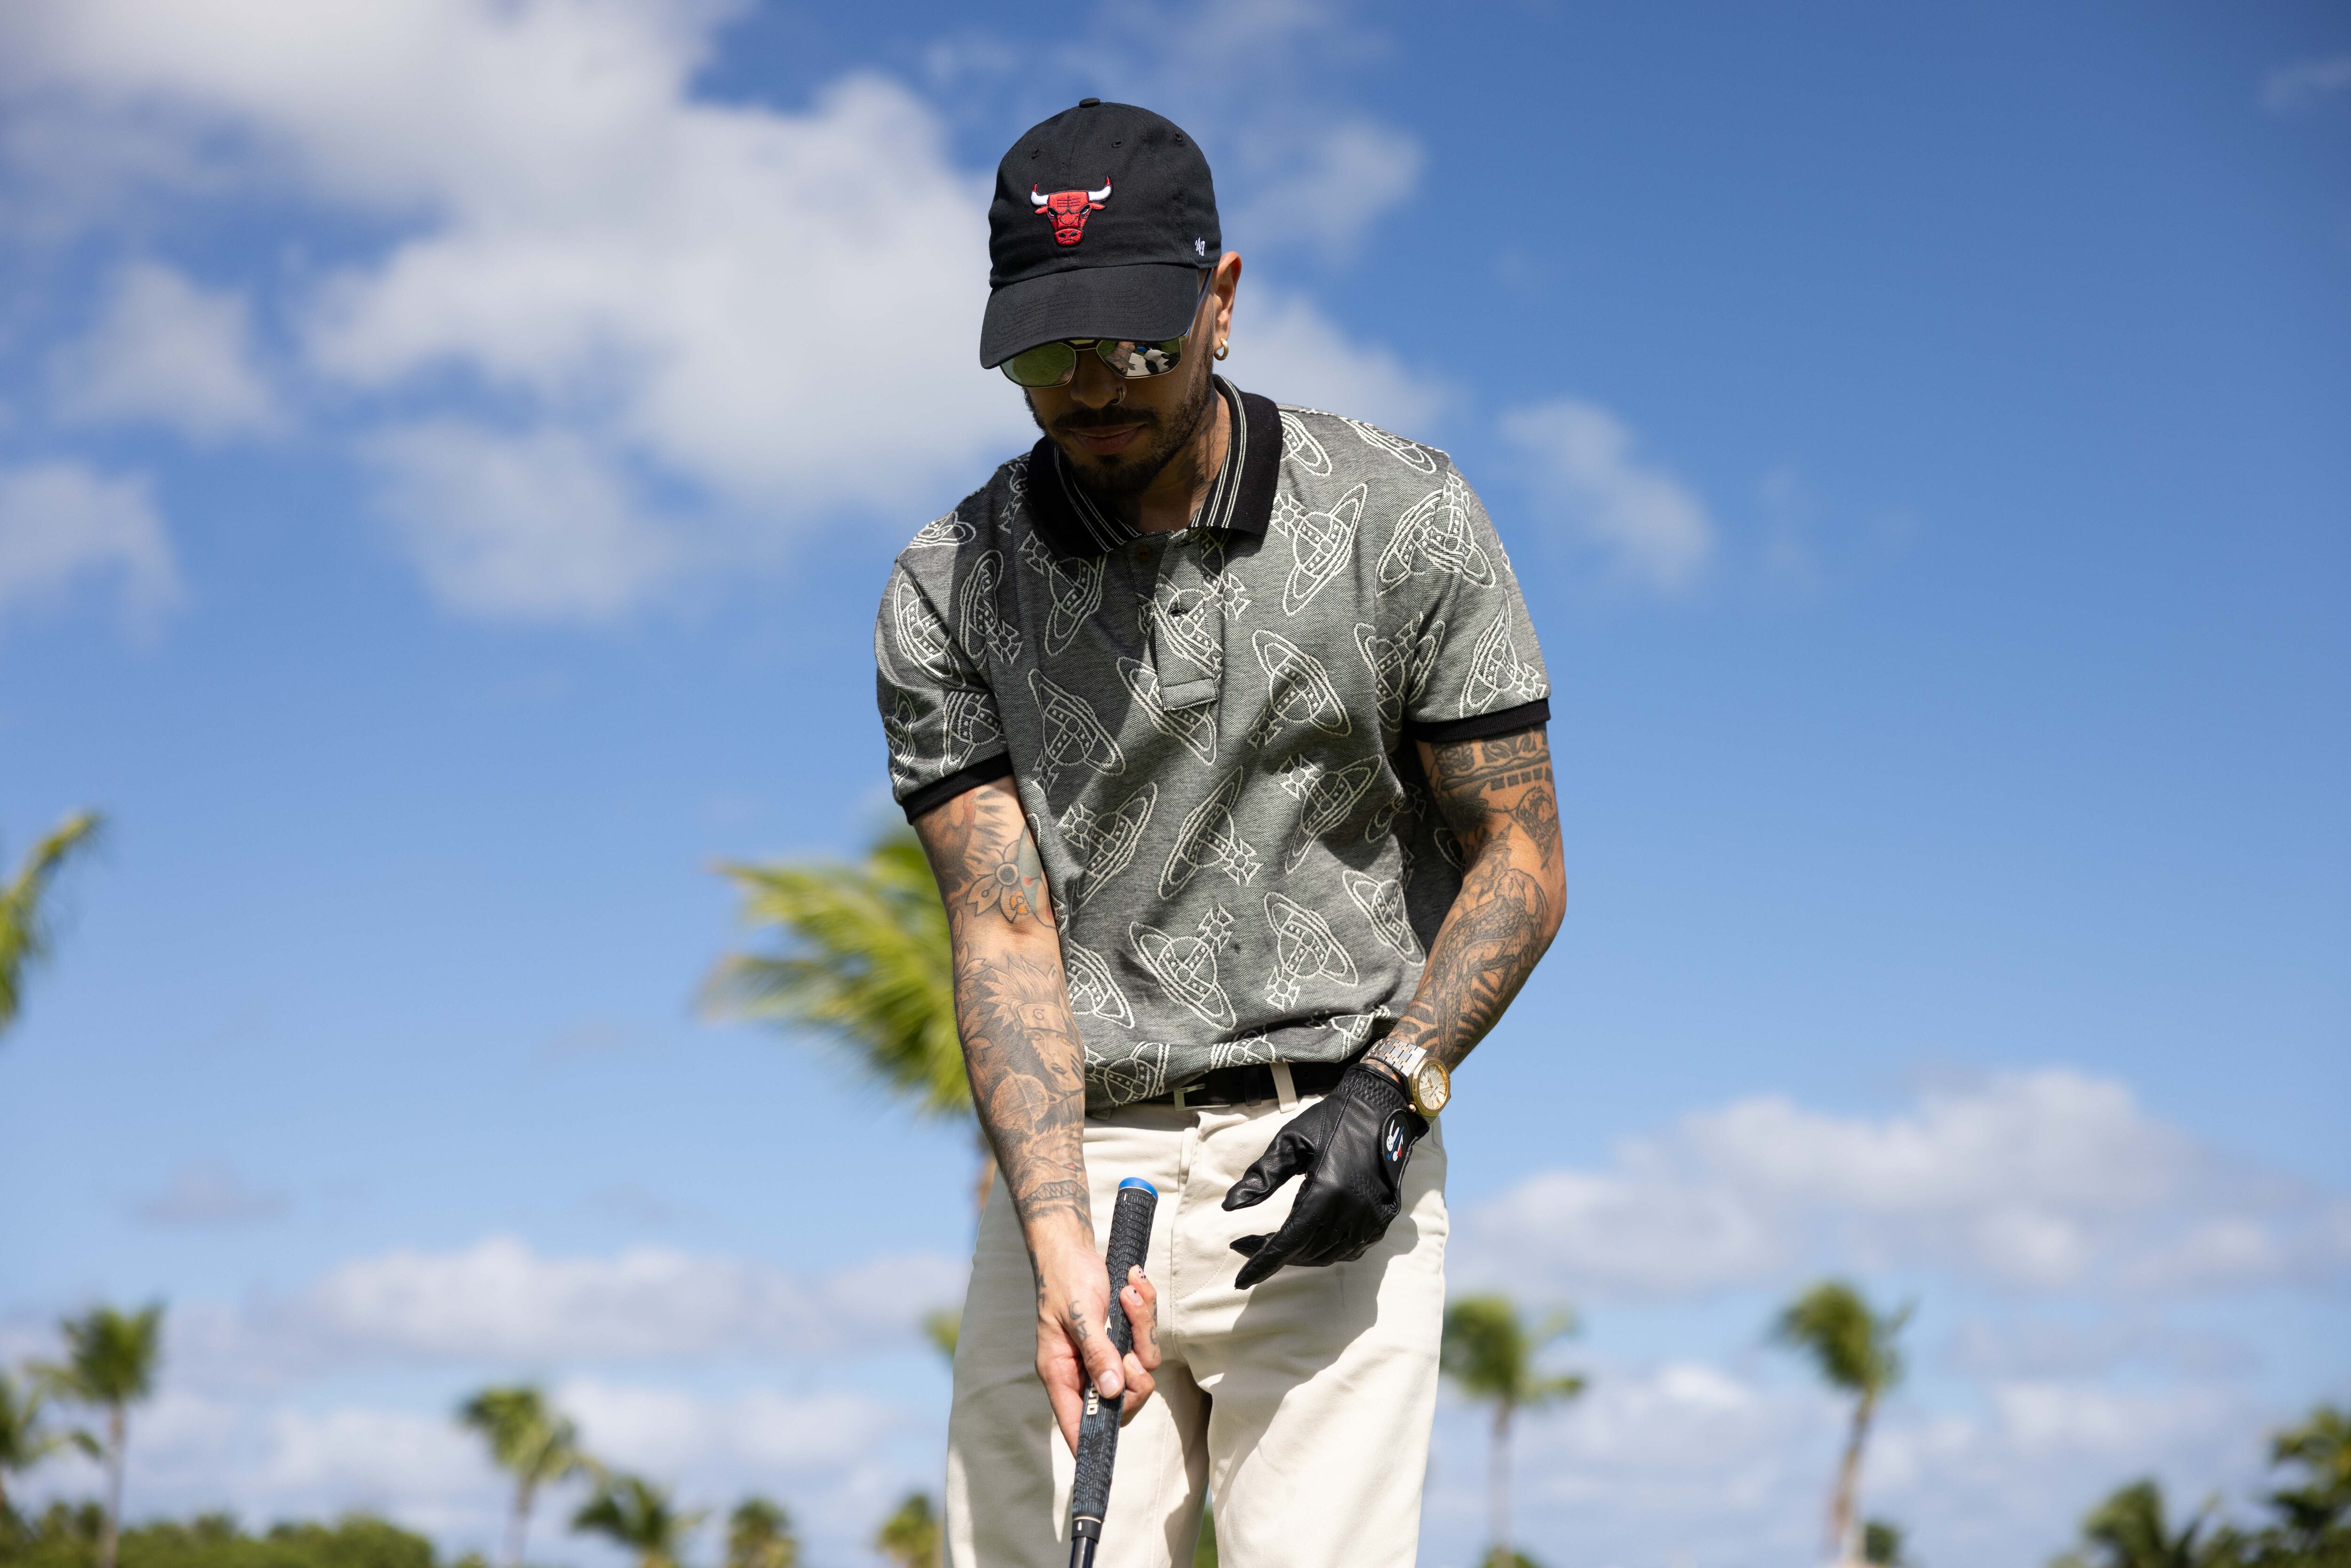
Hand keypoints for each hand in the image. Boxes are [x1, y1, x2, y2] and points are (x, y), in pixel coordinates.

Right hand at [1030, 1224, 1160, 1452]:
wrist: (1072, 1249)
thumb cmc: (1064, 1279)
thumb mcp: (1078, 1315)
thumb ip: (1096, 1353)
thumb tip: (1113, 1391)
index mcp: (1061, 1374)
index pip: (1076, 1423)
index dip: (1090, 1442)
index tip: (1104, 1455)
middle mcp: (1084, 1372)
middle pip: (1123, 1402)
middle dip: (1137, 1374)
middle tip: (1131, 1347)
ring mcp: (1106, 1357)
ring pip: (1141, 1369)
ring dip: (1142, 1330)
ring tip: (1130, 1294)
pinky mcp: (1122, 1340)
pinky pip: (1147, 1342)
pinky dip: (1146, 1314)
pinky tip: (1134, 1285)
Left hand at [1222, 1063, 1428, 1287]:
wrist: (1379, 1107)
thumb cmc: (1331, 1120)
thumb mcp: (1290, 1141)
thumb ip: (1261, 1176)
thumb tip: (1231, 1207)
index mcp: (1327, 1191)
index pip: (1288, 1242)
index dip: (1262, 1263)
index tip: (1240, 1280)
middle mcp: (1352, 1211)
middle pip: (1305, 1251)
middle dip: (1273, 1254)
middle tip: (1248, 1244)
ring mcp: (1371, 1219)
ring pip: (1327, 1255)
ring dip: (1298, 1254)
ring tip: (1274, 1240)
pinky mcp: (1382, 1220)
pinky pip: (1349, 1250)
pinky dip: (1324, 1250)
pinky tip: (1308, 1238)